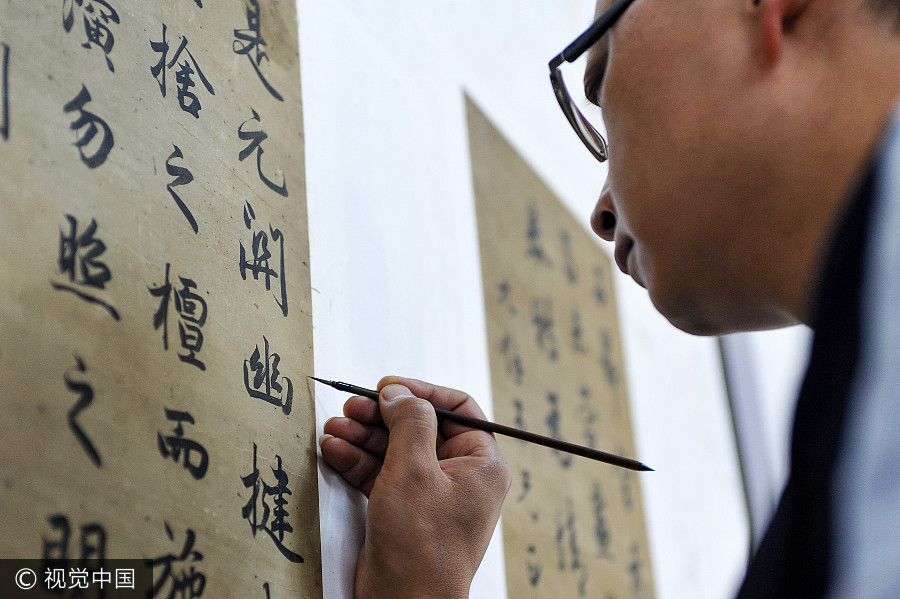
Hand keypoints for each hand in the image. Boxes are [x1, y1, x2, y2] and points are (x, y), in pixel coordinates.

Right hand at [320, 376, 511, 598]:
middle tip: (351, 407)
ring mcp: (431, 494)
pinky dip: (359, 461)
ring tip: (335, 428)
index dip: (421, 392)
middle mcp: (461, 476)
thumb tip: (399, 392)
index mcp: (482, 464)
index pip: (458, 408)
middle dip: (382, 416)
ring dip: (364, 437)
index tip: (388, 387)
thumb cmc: (422, 548)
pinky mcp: (405, 510)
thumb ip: (409, 423)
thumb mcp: (415, 471)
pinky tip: (334, 450)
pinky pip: (383, 474)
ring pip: (396, 450)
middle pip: (420, 427)